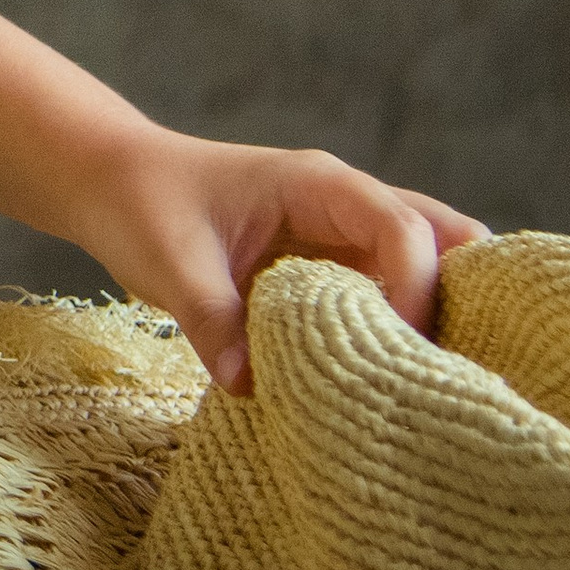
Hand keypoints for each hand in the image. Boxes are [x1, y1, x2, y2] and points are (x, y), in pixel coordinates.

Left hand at [71, 127, 489, 391]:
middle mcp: (346, 206)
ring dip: (431, 320)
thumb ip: (213, 320)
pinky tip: (390, 384)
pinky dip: (394, 334)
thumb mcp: (171, 263)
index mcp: (319, 186)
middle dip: (458, 299)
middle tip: (453, 371)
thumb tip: (250, 387)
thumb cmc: (141, 204)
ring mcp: (341, 237)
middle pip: (442, 240)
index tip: (396, 350)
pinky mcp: (325, 271)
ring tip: (433, 387)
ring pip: (421, 269)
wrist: (110, 182)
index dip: (416, 288)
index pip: (403, 229)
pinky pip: (381, 296)